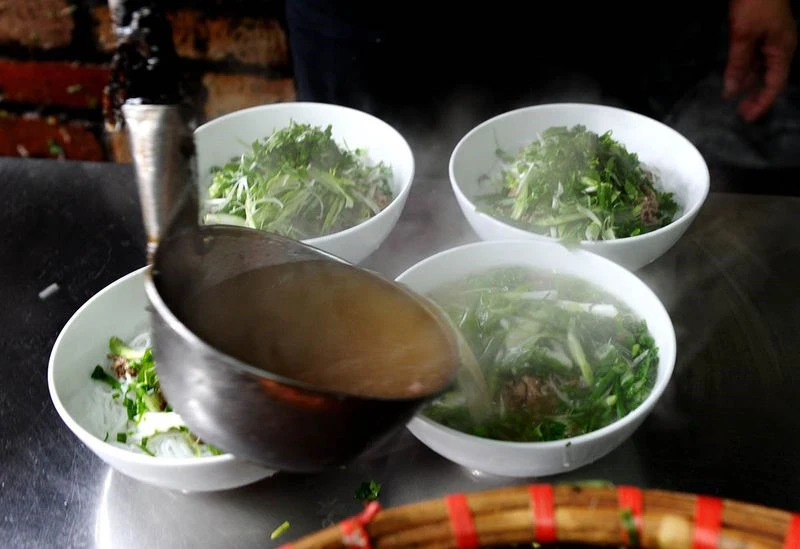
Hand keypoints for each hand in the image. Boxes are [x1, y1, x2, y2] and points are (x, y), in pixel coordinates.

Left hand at [723, 0, 797, 121]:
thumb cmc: (754, 3)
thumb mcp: (743, 35)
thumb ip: (737, 64)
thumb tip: (731, 92)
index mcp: (783, 50)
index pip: (775, 85)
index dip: (762, 103)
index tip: (747, 118)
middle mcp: (781, 47)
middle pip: (771, 79)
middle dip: (757, 97)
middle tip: (740, 113)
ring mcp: (773, 40)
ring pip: (763, 69)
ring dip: (750, 85)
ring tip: (736, 101)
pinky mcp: (763, 33)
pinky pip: (757, 58)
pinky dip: (747, 71)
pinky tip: (736, 79)